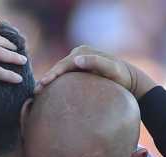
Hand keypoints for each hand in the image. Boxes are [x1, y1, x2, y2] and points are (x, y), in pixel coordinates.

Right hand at [35, 45, 155, 97]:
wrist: (130, 80)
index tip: (44, 84)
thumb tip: (76, 60)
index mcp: (83, 52)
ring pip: (60, 72)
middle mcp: (78, 54)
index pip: (64, 64)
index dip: (52, 74)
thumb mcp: (111, 70)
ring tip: (38, 95)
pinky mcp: (79, 69)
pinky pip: (65, 76)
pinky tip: (49, 94)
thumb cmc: (122, 77)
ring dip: (49, 81)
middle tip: (36, 92)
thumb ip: (96, 62)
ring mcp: (78, 61)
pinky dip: (56, 83)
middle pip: (59, 67)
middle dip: (46, 79)